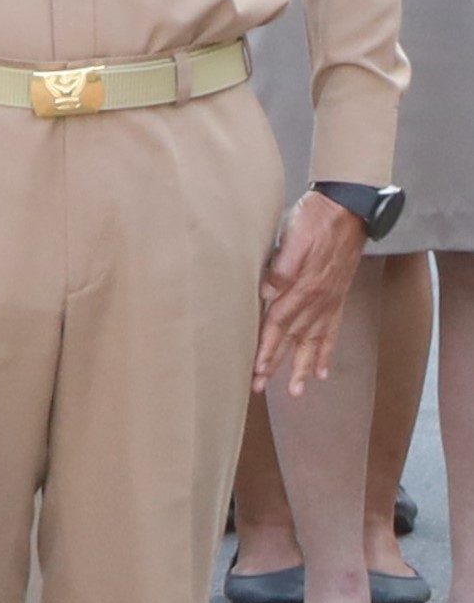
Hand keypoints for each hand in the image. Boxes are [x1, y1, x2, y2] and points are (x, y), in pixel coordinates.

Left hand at [255, 190, 372, 393]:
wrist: (348, 211)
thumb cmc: (314, 220)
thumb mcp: (292, 237)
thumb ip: (281, 267)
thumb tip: (266, 292)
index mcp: (301, 287)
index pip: (277, 324)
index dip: (265, 348)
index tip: (254, 370)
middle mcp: (316, 300)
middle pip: (291, 338)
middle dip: (275, 364)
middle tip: (260, 387)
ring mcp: (328, 302)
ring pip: (312, 342)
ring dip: (303, 367)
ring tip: (296, 391)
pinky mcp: (336, 298)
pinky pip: (332, 332)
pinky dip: (326, 352)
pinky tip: (324, 371)